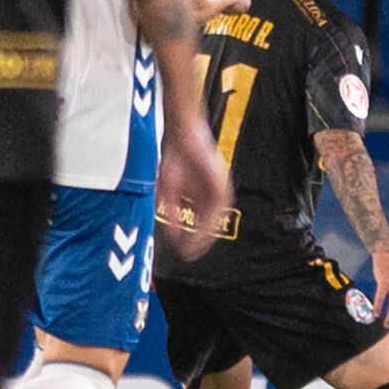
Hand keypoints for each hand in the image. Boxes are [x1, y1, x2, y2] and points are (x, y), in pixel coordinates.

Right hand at [155, 120, 230, 261]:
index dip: (195, 237)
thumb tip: (172, 236)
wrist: (183, 135)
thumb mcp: (168, 190)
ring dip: (206, 233)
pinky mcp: (220, 181)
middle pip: (211, 222)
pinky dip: (209, 218)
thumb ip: (172, 213)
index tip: (186, 251)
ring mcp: (219, 187)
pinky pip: (218, 205)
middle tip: (190, 254)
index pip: (202, 221)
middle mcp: (213, 192)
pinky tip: (201, 228)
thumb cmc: (175, 158)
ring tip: (195, 247)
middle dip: (201, 240)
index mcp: (202, 194)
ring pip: (216, 217)